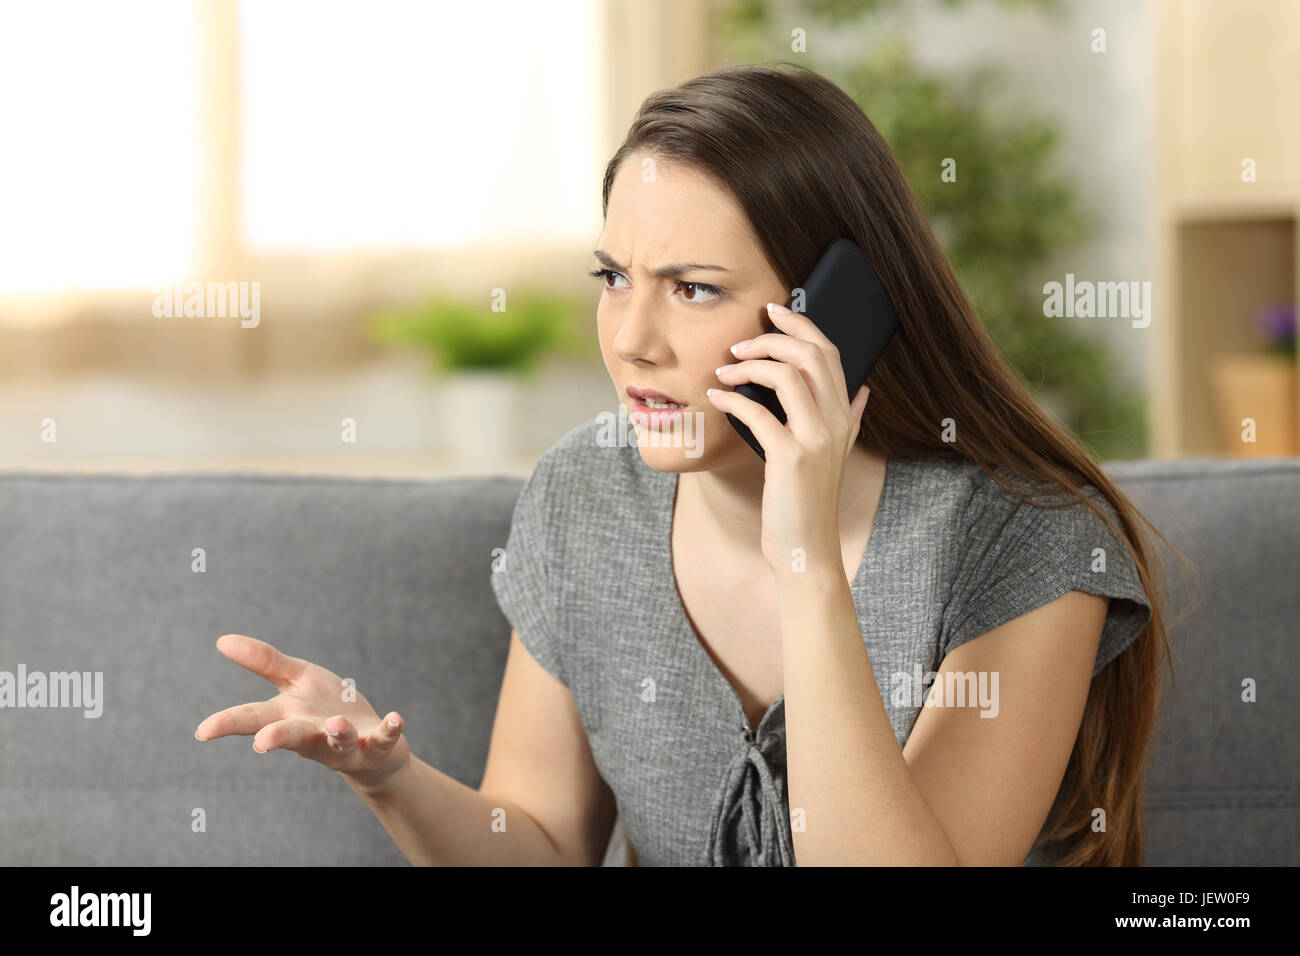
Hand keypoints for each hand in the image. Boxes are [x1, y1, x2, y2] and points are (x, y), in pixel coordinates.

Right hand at [195, 633, 410, 794]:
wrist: (373, 750)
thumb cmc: (326, 711)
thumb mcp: (297, 681)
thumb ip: (264, 662)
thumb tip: (222, 640)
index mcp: (290, 716)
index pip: (254, 719)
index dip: (228, 724)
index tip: (202, 732)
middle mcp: (313, 735)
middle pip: (291, 736)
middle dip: (277, 738)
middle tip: (261, 743)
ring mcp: (346, 743)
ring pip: (338, 742)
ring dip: (337, 734)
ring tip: (335, 726)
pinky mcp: (377, 744)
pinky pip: (383, 738)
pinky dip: (390, 730)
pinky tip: (395, 718)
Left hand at [706, 301, 870, 577]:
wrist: (808, 549)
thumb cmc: (809, 500)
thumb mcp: (837, 456)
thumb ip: (849, 420)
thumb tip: (862, 391)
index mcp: (843, 415)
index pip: (830, 353)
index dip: (802, 325)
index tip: (773, 311)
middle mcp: (835, 422)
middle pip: (810, 354)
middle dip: (771, 338)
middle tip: (740, 343)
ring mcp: (815, 439)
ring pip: (786, 374)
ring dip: (749, 364)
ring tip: (724, 370)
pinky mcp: (790, 458)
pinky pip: (758, 412)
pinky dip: (732, 398)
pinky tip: (716, 398)